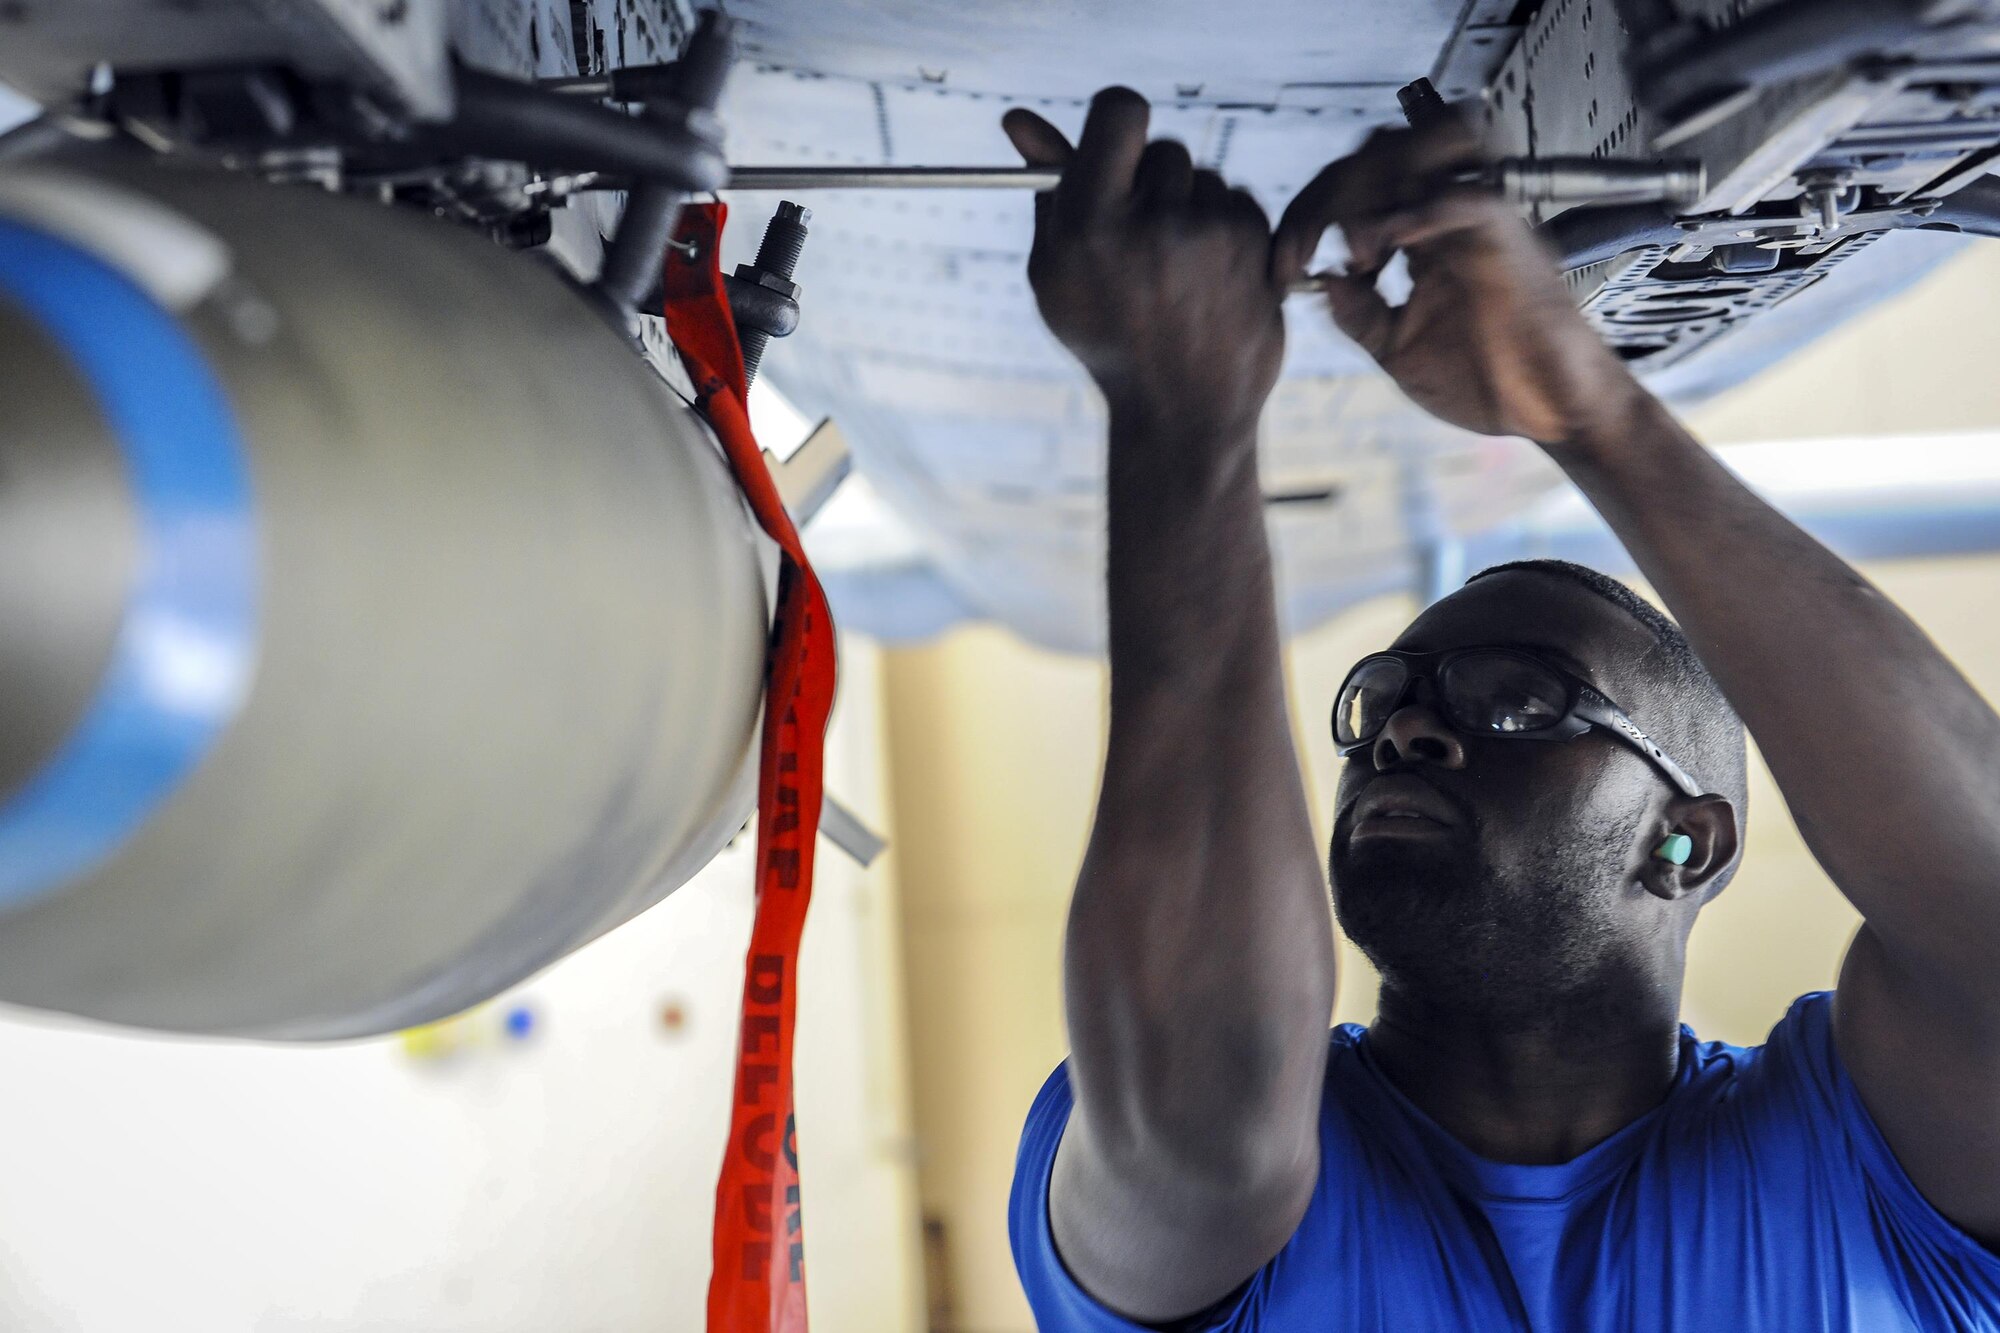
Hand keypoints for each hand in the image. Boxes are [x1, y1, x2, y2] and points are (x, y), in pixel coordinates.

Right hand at [1004, 88, 1285, 437]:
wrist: (1183, 411)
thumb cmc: (1109, 338)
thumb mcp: (1056, 272)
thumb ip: (1046, 191)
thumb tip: (1019, 121)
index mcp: (1091, 223)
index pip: (1120, 109)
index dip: (1117, 122)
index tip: (1116, 149)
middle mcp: (1153, 222)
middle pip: (1163, 148)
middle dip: (1152, 182)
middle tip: (1142, 238)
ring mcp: (1211, 233)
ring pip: (1204, 177)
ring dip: (1190, 209)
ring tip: (1175, 271)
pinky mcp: (1256, 246)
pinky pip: (1238, 202)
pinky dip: (1224, 230)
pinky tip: (1209, 279)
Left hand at [1272, 122, 1645, 447]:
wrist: (1549, 414)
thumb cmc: (1487, 382)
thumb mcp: (1397, 349)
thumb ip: (1357, 312)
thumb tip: (1320, 277)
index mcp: (1418, 237)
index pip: (1353, 189)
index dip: (1306, 220)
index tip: (1281, 272)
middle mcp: (1446, 218)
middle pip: (1377, 153)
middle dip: (1324, 194)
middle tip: (1298, 253)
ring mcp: (1477, 224)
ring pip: (1424, 148)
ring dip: (1372, 183)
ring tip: (1355, 248)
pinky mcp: (1509, 242)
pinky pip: (1467, 199)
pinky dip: (1421, 211)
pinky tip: (1385, 246)